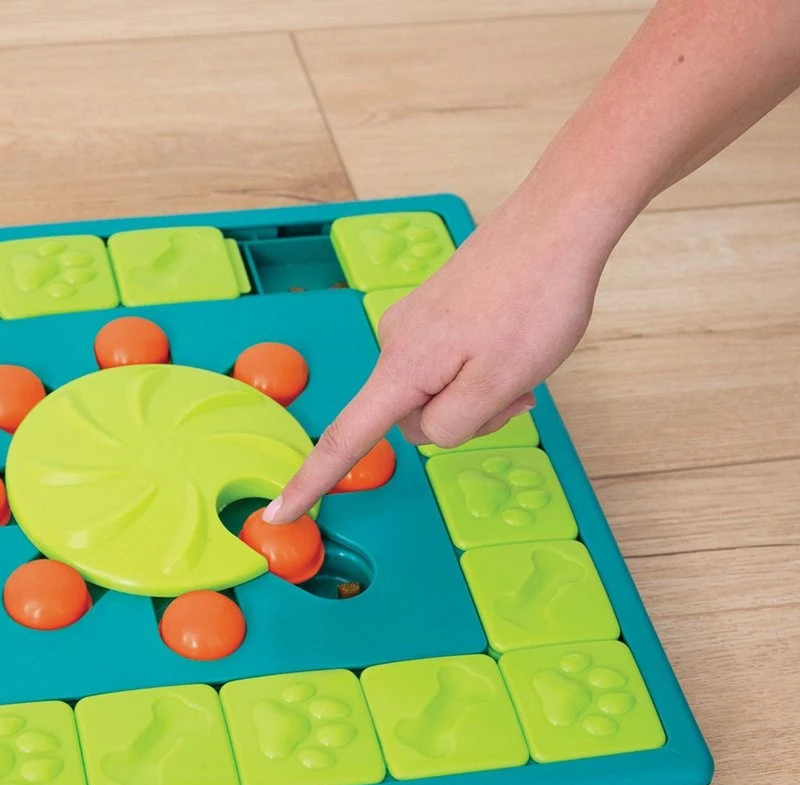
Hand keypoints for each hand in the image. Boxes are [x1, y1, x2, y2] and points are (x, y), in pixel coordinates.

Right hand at [263, 197, 606, 523]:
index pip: (345, 439)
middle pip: (412, 420)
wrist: (557, 221)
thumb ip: (452, 426)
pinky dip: (478, 370)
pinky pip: (446, 366)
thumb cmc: (534, 299)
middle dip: (462, 420)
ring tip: (521, 363)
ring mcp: (413, 325)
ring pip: (435, 394)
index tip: (278, 512)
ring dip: (477, 394)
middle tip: (516, 393)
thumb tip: (428, 428)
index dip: (311, 481)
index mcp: (403, 368)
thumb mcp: (499, 385)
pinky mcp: (433, 314)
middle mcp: (396, 344)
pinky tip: (512, 345)